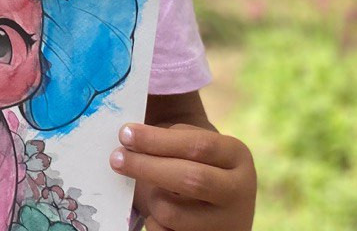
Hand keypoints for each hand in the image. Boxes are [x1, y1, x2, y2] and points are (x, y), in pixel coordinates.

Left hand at [110, 123, 255, 230]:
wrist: (215, 199)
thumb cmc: (190, 160)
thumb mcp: (190, 142)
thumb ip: (166, 138)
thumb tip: (129, 139)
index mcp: (237, 156)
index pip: (199, 146)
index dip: (157, 140)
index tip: (125, 133)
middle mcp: (240, 191)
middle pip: (191, 179)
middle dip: (147, 167)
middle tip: (116, 158)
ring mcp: (228, 224)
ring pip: (173, 212)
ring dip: (151, 199)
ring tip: (152, 190)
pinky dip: (154, 221)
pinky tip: (160, 213)